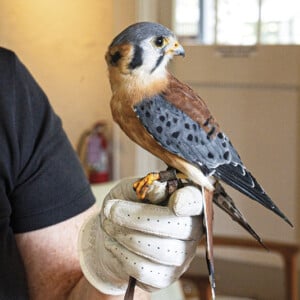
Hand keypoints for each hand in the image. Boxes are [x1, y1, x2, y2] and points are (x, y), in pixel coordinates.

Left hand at [78, 178, 203, 294]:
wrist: (116, 232)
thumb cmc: (129, 204)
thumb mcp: (133, 189)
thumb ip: (146, 187)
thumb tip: (157, 190)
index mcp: (186, 202)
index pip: (195, 201)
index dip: (189, 203)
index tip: (175, 203)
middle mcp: (191, 230)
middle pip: (176, 227)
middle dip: (138, 219)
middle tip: (110, 210)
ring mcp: (181, 257)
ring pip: (158, 250)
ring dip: (125, 236)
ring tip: (108, 225)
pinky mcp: (165, 277)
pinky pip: (144, 270)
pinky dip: (123, 255)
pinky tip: (113, 243)